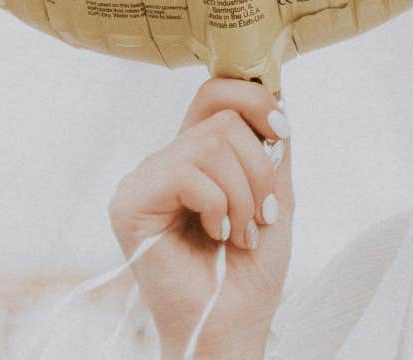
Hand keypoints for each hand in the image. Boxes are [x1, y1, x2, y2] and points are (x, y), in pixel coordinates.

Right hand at [108, 77, 293, 355]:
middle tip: (261, 215)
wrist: (234, 322)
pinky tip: (216, 235)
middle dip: (260, 167)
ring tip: (241, 233)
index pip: (216, 93)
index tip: (282, 134)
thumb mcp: (275, 193)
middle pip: (222, 117)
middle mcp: (165, 161)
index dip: (256, 99)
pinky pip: (187, 173)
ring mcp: (144, 180)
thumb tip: (276, 90)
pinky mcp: (130, 203)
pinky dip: (218, 206)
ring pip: (211, 143)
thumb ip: (272, 145)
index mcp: (196, 156)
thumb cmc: (251, 269)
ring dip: (244, 195)